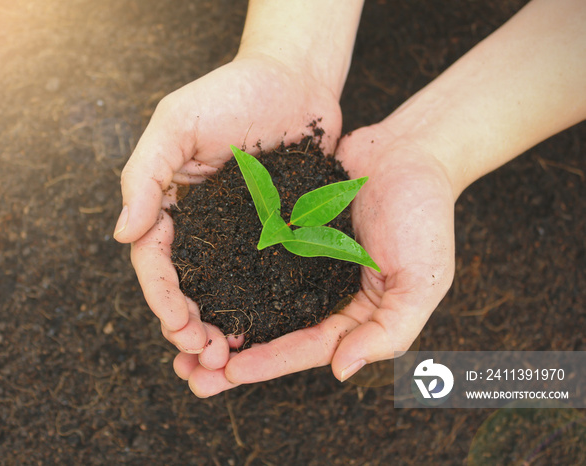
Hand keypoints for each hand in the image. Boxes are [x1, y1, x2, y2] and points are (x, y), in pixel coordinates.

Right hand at [115, 53, 344, 363]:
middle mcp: (201, 227)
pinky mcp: (277, 234)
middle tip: (206, 357)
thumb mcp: (176, 123)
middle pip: (186, 288)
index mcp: (170, 205)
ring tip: (228, 359)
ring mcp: (239, 234)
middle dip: (189, 327)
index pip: (155, 261)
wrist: (296, 80)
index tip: (178, 329)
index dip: (163, 299)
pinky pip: (265, 278)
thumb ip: (145, 175)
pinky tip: (265, 334)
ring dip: (219, 329)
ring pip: (222, 293)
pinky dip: (259, 310)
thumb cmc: (232, 91)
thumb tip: (122, 234)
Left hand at [175, 123, 456, 395]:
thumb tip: (340, 371)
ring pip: (252, 297)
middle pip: (271, 332)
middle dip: (230, 356)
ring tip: (176, 333)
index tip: (228, 373)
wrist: (410, 151)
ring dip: (217, 319)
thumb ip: (389, 331)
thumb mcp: (423, 281)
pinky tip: (190, 279)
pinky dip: (222, 271)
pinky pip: (249, 253)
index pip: (307, 347)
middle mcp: (320, 292)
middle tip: (186, 372)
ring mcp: (299, 261)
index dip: (269, 363)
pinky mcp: (282, 229)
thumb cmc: (426, 215)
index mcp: (352, 313)